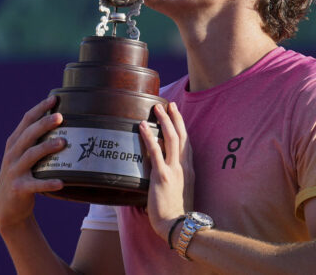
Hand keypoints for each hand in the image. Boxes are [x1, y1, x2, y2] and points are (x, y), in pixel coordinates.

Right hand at [0, 96, 66, 232]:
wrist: (7, 205)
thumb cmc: (21, 174)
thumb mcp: (21, 155)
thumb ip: (34, 140)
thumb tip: (59, 121)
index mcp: (14, 143)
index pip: (26, 120)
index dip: (39, 108)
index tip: (54, 99)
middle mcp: (12, 154)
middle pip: (28, 135)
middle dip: (44, 124)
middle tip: (60, 117)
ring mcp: (14, 171)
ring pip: (31, 156)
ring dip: (47, 148)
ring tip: (62, 143)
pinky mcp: (19, 188)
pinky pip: (36, 185)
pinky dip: (48, 183)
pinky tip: (61, 182)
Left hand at [139, 102, 194, 241]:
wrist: (177, 226)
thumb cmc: (176, 212)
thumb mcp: (179, 190)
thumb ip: (174, 177)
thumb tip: (162, 169)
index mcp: (189, 170)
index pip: (186, 144)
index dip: (182, 128)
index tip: (176, 115)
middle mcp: (184, 167)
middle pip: (182, 136)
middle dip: (175, 118)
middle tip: (168, 104)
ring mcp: (174, 170)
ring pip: (171, 139)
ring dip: (164, 121)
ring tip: (156, 108)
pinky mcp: (162, 176)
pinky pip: (155, 151)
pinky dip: (149, 136)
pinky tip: (142, 126)